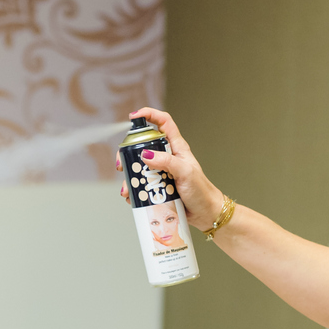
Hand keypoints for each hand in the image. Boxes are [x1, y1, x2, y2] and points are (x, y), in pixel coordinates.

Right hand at [116, 108, 223, 229]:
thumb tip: (145, 155)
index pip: (163, 123)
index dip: (149, 115)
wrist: (205, 214)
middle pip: (142, 146)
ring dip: (130, 177)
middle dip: (128, 154)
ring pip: (138, 168)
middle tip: (122, 164)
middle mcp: (167, 157)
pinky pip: (140, 185)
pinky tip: (133, 197)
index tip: (134, 117)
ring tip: (128, 188)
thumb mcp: (185, 172)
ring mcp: (160, 172)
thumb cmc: (201, 191)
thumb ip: (166, 162)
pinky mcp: (157, 187)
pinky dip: (134, 191)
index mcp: (176, 147)